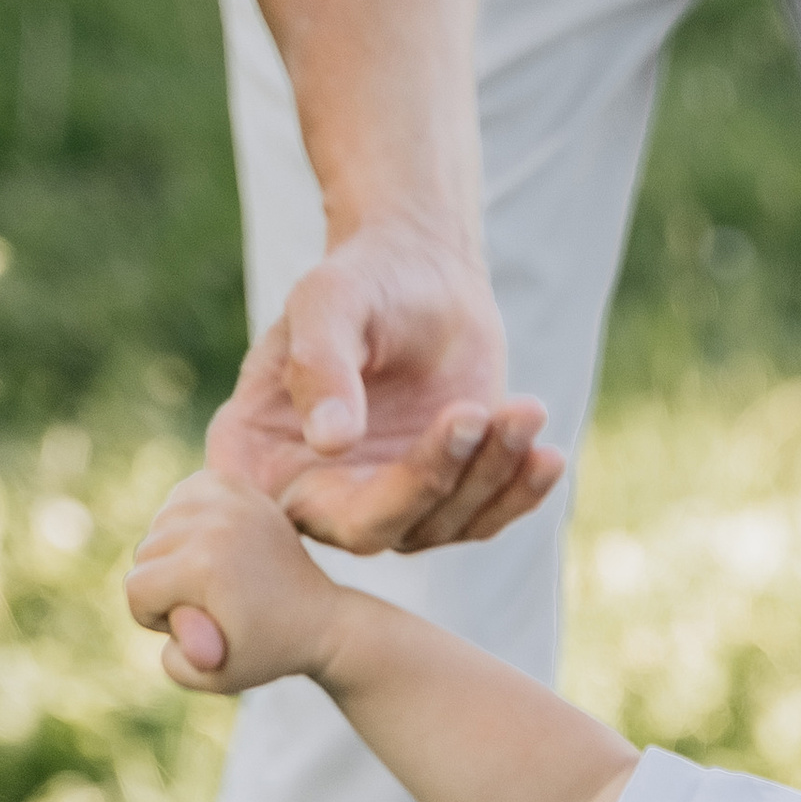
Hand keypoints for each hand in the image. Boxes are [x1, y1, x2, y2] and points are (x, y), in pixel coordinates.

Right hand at [128, 470, 345, 694]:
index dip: (154, 618)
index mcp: (204, 565)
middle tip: (207, 605)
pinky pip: (181, 496)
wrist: (319, 619)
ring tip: (210, 578)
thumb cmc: (265, 651)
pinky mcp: (235, 485)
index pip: (135, 588)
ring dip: (172, 554)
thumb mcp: (214, 676)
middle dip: (163, 586)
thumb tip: (169, 614)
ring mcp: (228, 499)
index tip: (194, 627)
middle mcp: (214, 523)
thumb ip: (172, 660)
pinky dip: (185, 520)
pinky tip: (209, 544)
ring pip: (158, 525)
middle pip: (144, 553)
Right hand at [204, 220, 565, 554]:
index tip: (374, 455)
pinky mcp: (439, 503)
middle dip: (430, 478)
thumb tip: (330, 441)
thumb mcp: (330, 301)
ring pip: (434, 526)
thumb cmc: (362, 280)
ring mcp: (377, 507)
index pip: (275, 512)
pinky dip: (517, 494)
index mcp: (255, 455)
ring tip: (522, 409)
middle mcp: (312, 495)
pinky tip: (545, 454)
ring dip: (485, 473)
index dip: (325, 505)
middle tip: (472, 411)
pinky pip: (480, 521)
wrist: (425, 273)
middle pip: (369, 528)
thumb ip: (320, 363)